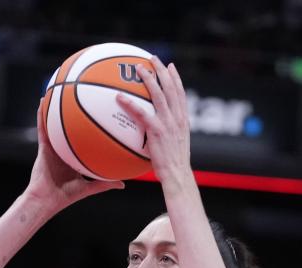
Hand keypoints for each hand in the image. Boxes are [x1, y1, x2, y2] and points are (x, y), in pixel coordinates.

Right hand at [26, 98, 123, 211]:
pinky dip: (41, 114)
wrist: (46, 201)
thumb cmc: (65, 197)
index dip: (92, 127)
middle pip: (72, 125)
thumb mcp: (89, 187)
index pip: (85, 138)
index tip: (102, 114)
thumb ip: (104, 183)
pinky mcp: (43, 146)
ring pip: (55, 121)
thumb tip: (123, 183)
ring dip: (56, 105)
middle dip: (76, 110)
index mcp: (74, 156)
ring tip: (61, 87)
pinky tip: (43, 100)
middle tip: (85, 94)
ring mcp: (53, 146)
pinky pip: (42, 127)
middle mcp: (64, 148)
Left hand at [115, 56, 191, 185]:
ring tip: (138, 67)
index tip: (170, 66)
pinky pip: (141, 113)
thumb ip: (168, 134)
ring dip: (148, 78)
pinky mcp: (157, 131)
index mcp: (183, 120)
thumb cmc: (174, 166)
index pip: (181, 94)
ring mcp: (168, 123)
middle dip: (162, 70)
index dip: (176, 78)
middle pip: (171, 88)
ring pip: (158, 94)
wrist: (177, 175)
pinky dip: (130, 104)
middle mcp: (177, 118)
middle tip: (153, 58)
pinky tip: (119, 97)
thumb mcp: (175, 147)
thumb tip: (156, 132)